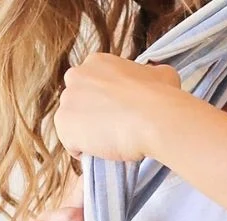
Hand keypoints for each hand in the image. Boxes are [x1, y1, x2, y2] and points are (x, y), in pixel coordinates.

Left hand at [54, 53, 184, 162]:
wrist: (154, 119)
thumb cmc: (161, 96)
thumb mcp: (162, 75)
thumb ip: (150, 74)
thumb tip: (154, 77)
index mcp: (97, 62)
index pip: (93, 83)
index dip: (107, 100)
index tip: (121, 111)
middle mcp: (76, 76)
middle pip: (78, 101)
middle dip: (93, 113)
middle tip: (116, 126)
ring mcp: (67, 102)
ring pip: (74, 123)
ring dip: (89, 133)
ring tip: (112, 142)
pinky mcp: (64, 126)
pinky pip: (71, 144)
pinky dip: (85, 151)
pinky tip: (105, 151)